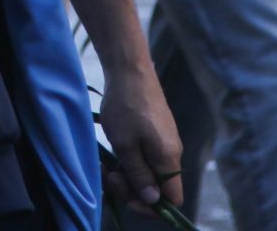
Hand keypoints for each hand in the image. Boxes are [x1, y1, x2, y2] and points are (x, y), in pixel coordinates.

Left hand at [99, 62, 184, 213]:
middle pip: (157, 188)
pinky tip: (112, 151)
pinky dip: (128, 159)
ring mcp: (165, 142)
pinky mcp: (156, 133)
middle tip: (109, 174)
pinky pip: (145, 157)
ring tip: (104, 163)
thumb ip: (139, 176)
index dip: (150, 207)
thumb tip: (153, 201)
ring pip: (148, 172)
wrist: (130, 69)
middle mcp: (172, 153)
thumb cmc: (126, 106)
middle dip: (130, 189)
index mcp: (168, 159)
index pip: (172, 200)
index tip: (126, 196)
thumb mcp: (125, 146)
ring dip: (125, 174)